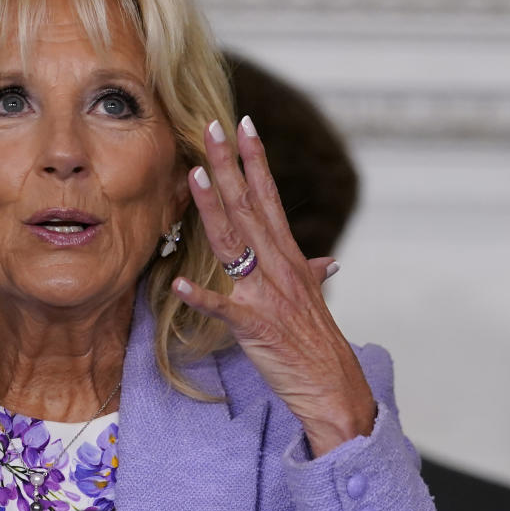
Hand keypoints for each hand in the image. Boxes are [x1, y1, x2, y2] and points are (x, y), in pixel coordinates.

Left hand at [171, 116, 375, 456]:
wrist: (332, 386)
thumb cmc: (318, 343)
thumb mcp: (316, 300)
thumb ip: (315, 274)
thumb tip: (328, 261)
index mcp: (289, 256)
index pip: (269, 197)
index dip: (255, 160)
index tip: (242, 124)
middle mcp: (279, 266)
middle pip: (249, 206)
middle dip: (228, 166)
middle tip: (209, 128)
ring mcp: (267, 294)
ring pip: (235, 243)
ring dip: (212, 209)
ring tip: (192, 176)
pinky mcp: (255, 326)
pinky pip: (224, 309)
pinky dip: (201, 298)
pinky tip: (176, 286)